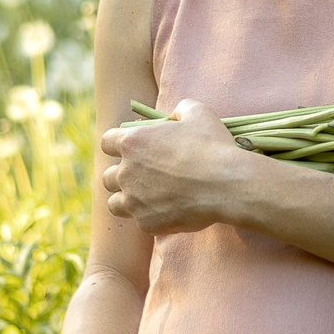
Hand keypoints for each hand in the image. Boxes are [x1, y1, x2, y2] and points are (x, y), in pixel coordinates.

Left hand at [98, 99, 247, 234]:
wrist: (226, 185)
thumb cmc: (212, 146)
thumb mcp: (197, 113)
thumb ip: (179, 110)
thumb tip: (175, 116)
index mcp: (132, 142)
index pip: (107, 142)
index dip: (118, 145)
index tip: (132, 150)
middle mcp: (126, 172)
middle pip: (108, 176)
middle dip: (122, 176)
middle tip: (144, 177)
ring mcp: (134, 200)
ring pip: (115, 203)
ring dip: (127, 200)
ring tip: (148, 198)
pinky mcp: (147, 223)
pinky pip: (140, 221)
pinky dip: (151, 217)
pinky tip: (170, 211)